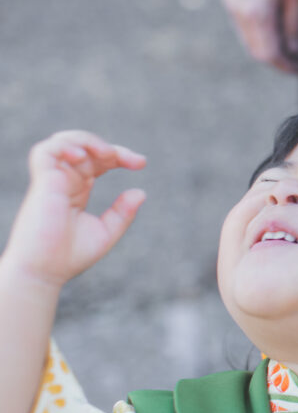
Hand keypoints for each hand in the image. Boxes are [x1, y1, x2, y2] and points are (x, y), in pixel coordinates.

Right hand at [3, 131, 145, 287]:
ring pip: (63, 142)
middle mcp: (63, 181)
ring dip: (87, 141)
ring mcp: (51, 181)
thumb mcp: (105, 232)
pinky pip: (46, 152)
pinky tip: (83, 156)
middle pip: (85, 148)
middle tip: (133, 161)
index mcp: (77, 190)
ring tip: (108, 154)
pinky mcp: (42, 184)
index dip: (119, 156)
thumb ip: (122, 212)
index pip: (97, 161)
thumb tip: (140, 192)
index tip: (141, 163)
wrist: (44, 271)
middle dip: (110, 148)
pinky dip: (65, 145)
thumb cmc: (69, 256)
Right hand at [220, 0, 297, 73]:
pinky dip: (259, 34)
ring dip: (268, 48)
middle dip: (277, 61)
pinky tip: (276, 29)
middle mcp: (239, 11)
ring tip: (290, 47)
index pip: (269, 54)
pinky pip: (243, 27)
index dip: (286, 67)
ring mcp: (231, 4)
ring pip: (249, 41)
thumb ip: (295, 23)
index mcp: (256, 12)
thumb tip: (295, 50)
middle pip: (257, 52)